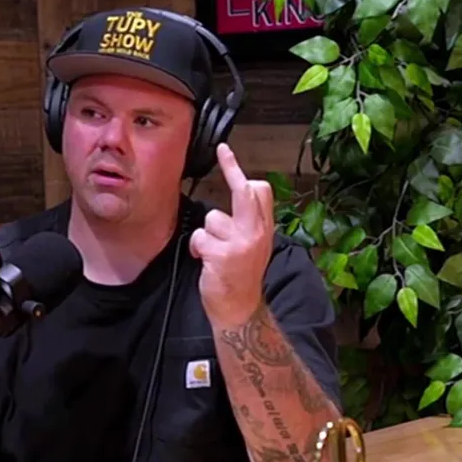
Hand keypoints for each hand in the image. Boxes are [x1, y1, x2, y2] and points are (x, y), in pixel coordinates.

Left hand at [189, 144, 274, 326]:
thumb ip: (249, 222)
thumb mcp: (256, 246)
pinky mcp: (222, 255)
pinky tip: (205, 262)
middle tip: (223, 150)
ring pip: (212, 219)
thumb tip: (243, 191)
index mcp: (265, 229)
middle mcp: (256, 233)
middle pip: (244, 192)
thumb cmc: (242, 277)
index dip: (239, 172)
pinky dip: (197, 249)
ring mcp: (240, 243)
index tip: (226, 153)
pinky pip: (200, 239)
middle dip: (231, 170)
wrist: (240, 310)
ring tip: (213, 253)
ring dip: (206, 235)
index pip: (259, 192)